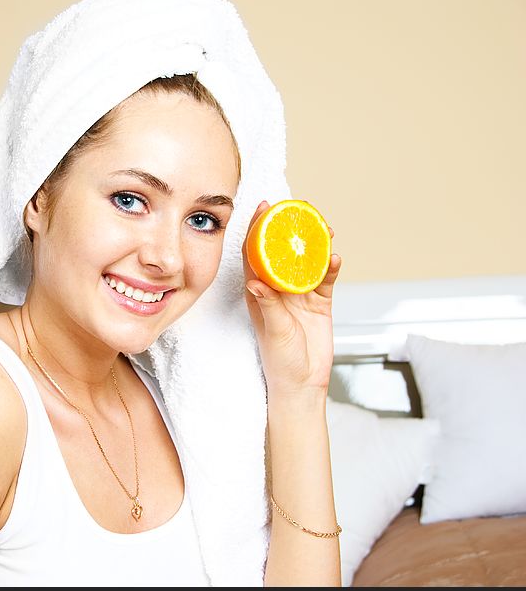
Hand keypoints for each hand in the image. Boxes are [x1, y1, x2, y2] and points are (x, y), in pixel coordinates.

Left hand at [242, 200, 342, 397]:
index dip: (257, 229)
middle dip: (291, 229)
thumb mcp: (273, 330)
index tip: (263, 208)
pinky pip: (327, 279)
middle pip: (283, 251)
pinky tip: (336, 257)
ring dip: (316, 244)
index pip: (255, 254)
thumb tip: (255, 282)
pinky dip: (331, 267)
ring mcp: (300, 294)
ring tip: (324, 228)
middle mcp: (278, 288)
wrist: (302, 382)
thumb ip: (268, 305)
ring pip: (308, 261)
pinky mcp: (320, 302)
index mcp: (259, 292)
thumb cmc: (279, 359)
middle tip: (300, 210)